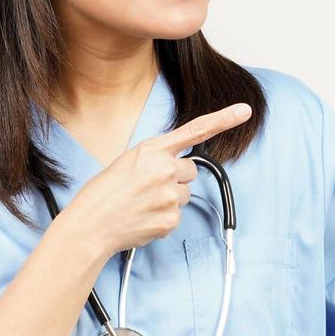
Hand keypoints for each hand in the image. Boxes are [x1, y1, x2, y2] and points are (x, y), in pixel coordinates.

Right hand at [62, 102, 252, 256]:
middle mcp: (165, 168)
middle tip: (148, 188)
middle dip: (175, 178)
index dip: (223, 119)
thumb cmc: (103, 193)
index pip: (194, 130)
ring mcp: (170, 194)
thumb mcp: (128, 162)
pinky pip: (177, 216)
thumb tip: (176, 167)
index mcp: (152, 149)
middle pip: (191, 170)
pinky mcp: (171, 219)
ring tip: (142, 204)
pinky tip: (144, 218)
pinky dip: (163, 219)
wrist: (90, 225)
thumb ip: (155, 159)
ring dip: (169, 199)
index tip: (244, 110)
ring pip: (184, 194)